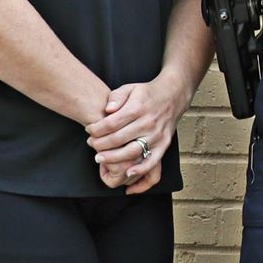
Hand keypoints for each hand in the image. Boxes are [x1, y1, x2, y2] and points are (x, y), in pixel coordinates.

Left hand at [88, 74, 188, 193]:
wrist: (173, 95)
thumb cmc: (147, 94)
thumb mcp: (130, 88)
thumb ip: (116, 97)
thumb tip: (107, 109)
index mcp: (137, 108)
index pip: (111, 123)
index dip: (96, 129)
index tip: (89, 130)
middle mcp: (148, 123)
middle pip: (118, 139)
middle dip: (100, 144)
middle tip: (91, 144)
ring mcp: (156, 135)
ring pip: (132, 152)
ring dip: (113, 158)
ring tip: (100, 158)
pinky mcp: (164, 145)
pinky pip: (152, 161)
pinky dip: (141, 169)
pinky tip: (128, 173)